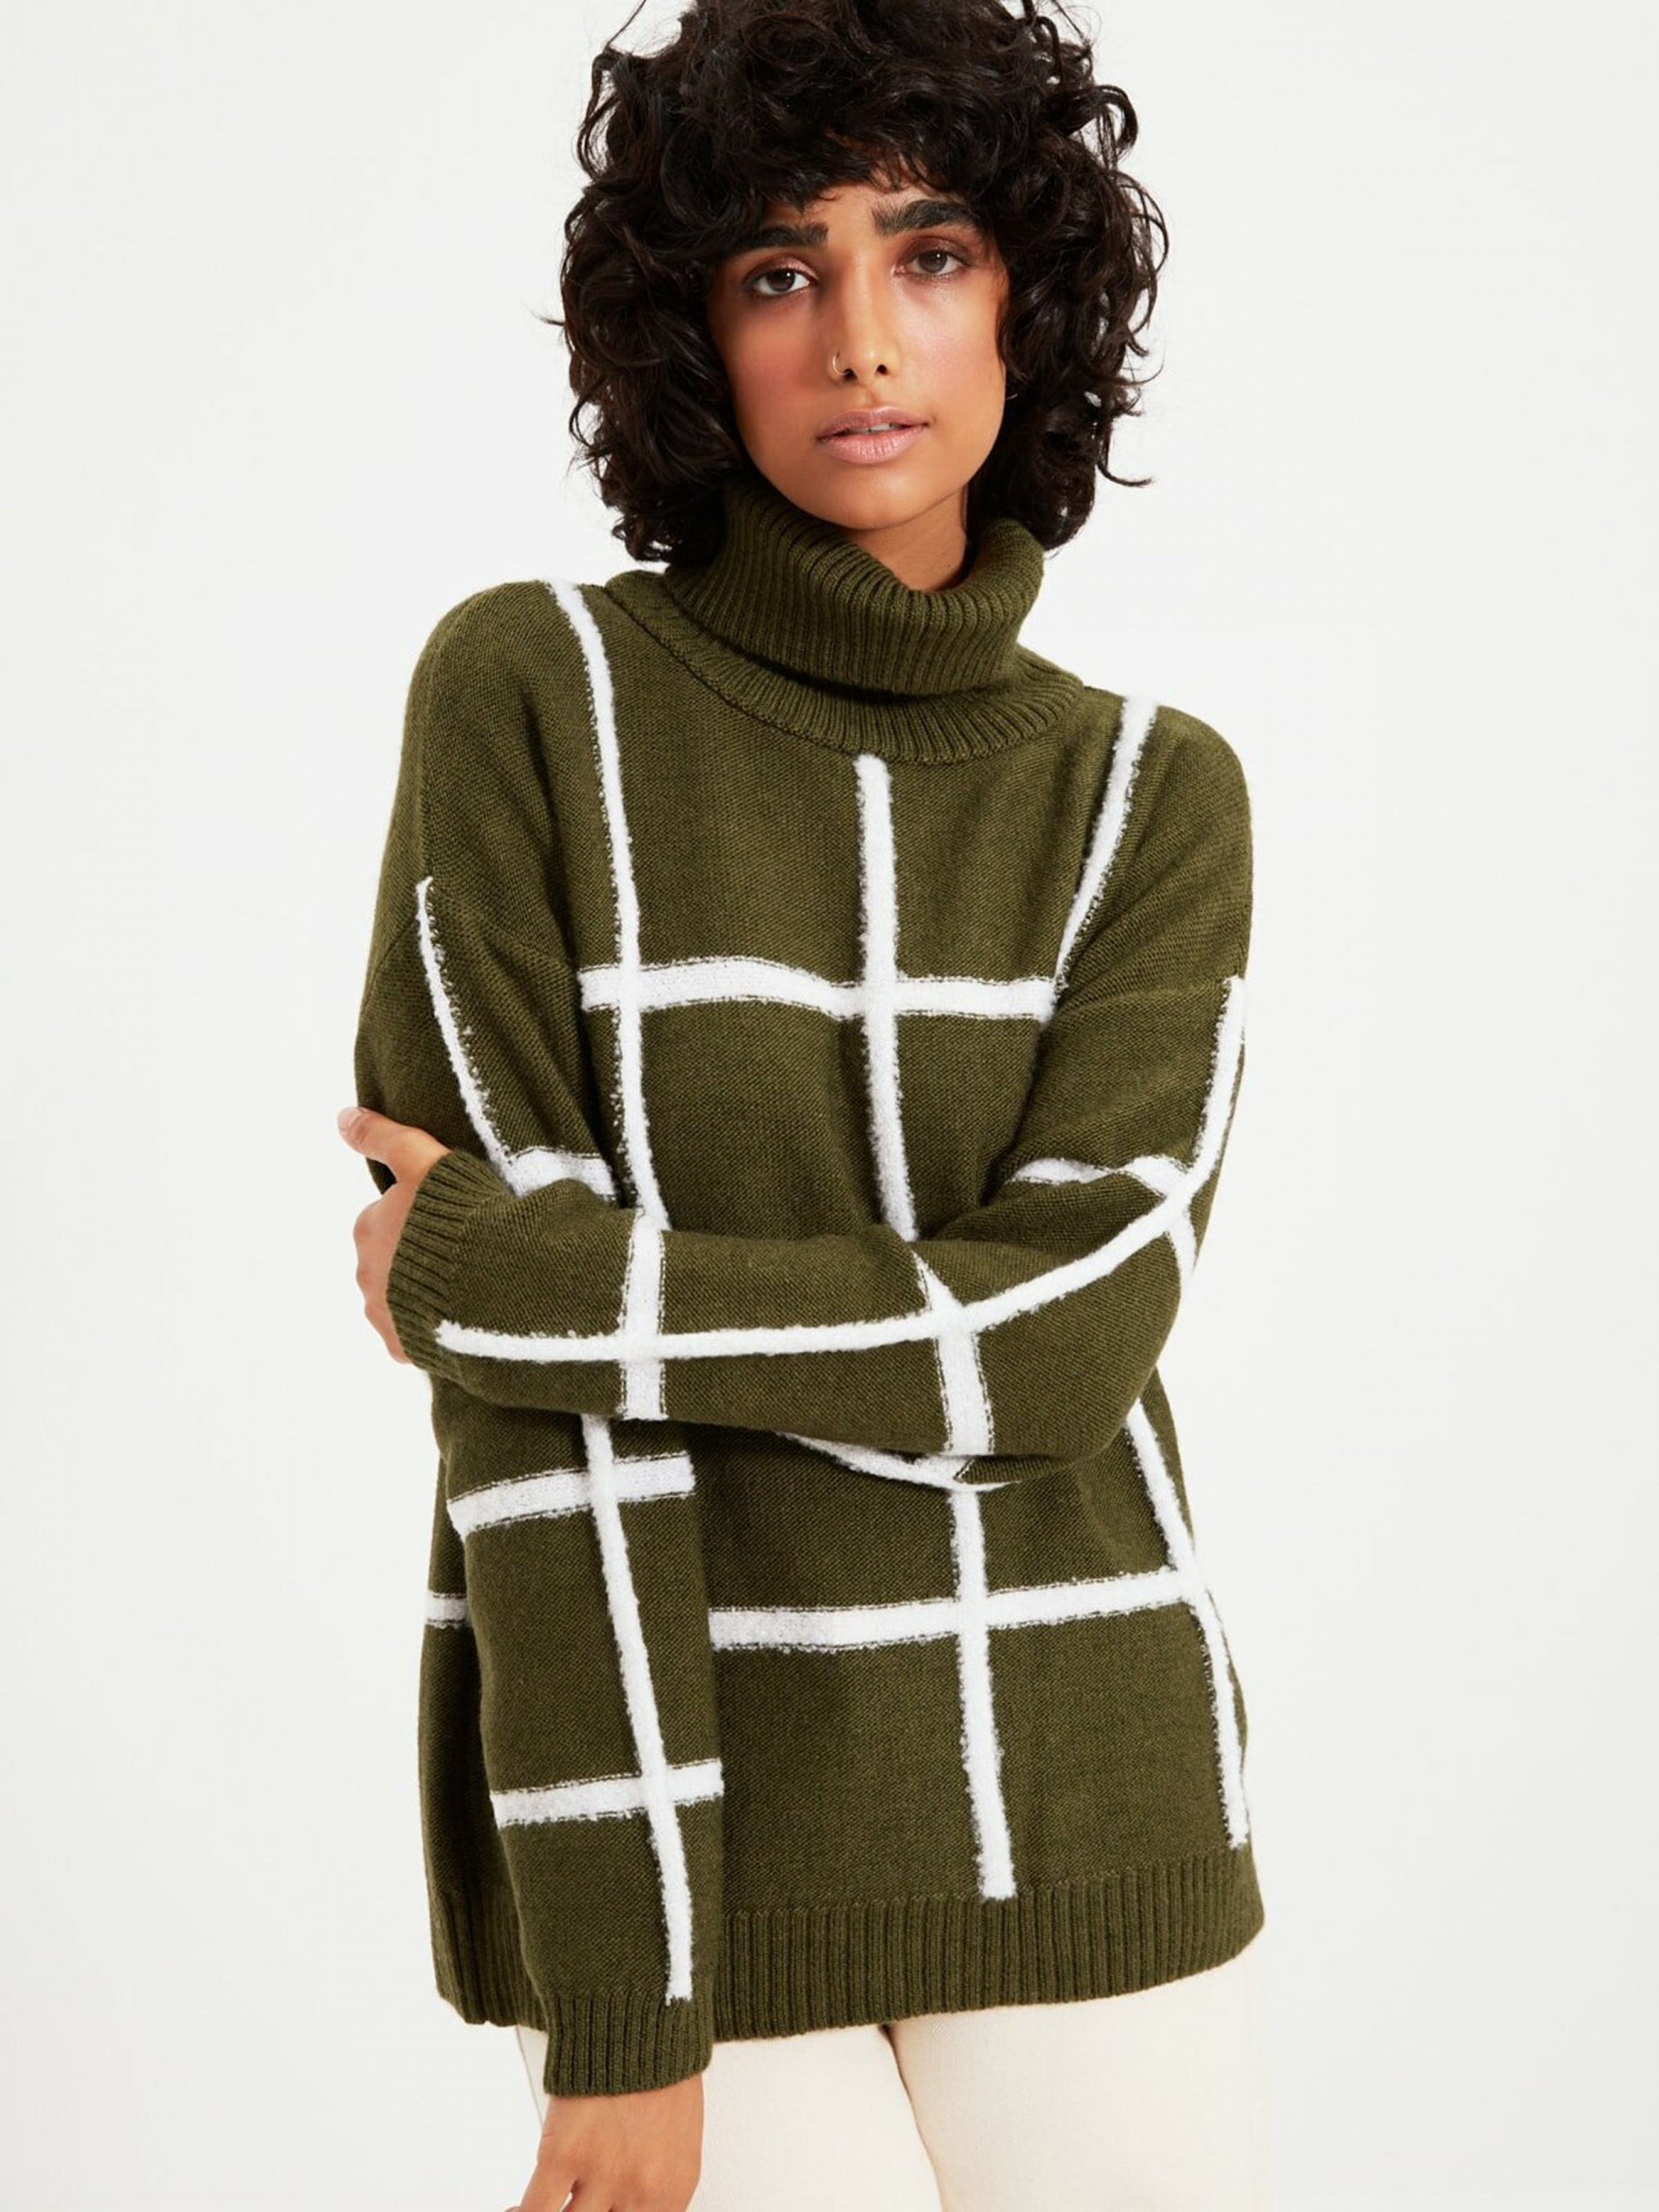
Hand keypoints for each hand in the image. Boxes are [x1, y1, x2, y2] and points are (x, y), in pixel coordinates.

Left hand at [337, 1104, 450, 1362]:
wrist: (492, 1282)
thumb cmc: (461, 1216)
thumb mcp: (423, 1160)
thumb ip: (382, 1136)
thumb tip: (342, 1116)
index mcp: (368, 1228)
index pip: (388, 1219)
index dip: (423, 1216)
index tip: (454, 1217)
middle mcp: (365, 1274)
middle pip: (391, 1261)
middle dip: (419, 1258)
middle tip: (464, 1251)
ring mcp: (382, 1315)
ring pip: (401, 1301)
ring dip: (425, 1294)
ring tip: (469, 1285)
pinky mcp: (405, 1348)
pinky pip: (415, 1337)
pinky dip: (433, 1328)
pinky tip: (463, 1317)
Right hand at [518, 2073, 703, 2211]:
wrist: (641, 2012)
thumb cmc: (659, 2067)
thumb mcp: (675, 2140)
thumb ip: (652, 2183)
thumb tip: (626, 2205)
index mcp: (674, 2190)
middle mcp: (642, 2192)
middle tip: (570, 2207)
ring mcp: (604, 2175)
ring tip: (537, 2209)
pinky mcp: (565, 2153)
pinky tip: (515, 2208)